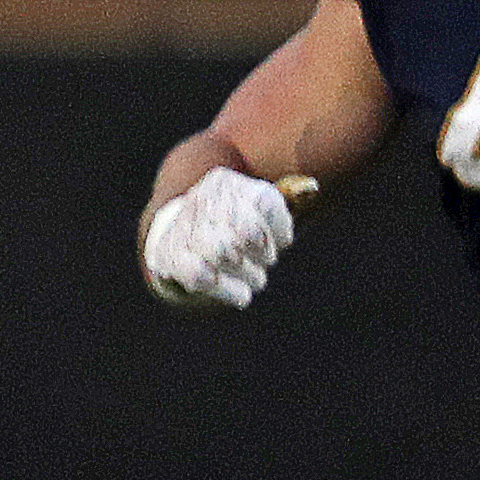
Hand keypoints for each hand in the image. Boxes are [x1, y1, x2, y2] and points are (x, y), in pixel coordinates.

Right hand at [142, 167, 308, 309]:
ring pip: (223, 253)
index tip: (281, 241)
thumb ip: (289, 198)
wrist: (177, 239)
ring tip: (255, 281)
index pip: (264, 202)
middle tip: (265, 264)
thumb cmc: (231, 226)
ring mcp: (182, 229)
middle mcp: (201, 200)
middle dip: (264, 254)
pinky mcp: (168, 258)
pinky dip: (228, 290)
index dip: (280, 229)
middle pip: (246, 231)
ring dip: (248, 274)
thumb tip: (311, 188)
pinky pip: (200, 276)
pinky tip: (240, 296)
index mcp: (227, 183)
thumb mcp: (259, 208)